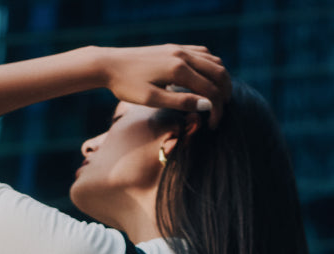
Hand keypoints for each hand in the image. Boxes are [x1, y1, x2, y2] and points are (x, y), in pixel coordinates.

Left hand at [99, 44, 230, 127]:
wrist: (109, 64)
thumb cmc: (127, 86)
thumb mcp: (152, 100)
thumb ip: (180, 102)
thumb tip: (206, 105)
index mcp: (178, 70)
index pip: (210, 90)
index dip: (216, 110)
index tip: (212, 126)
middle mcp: (182, 55)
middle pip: (218, 72)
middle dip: (224, 93)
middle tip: (221, 112)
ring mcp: (179, 49)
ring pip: (213, 60)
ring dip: (220, 79)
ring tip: (218, 98)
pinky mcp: (173, 48)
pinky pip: (202, 53)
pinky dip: (210, 66)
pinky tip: (206, 79)